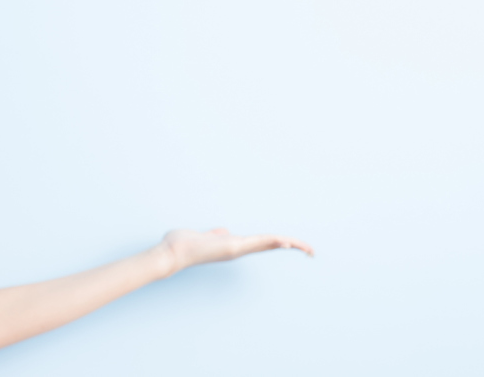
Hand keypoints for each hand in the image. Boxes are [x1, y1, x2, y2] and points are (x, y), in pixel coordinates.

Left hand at [158, 228, 313, 274]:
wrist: (171, 252)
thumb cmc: (182, 245)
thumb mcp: (203, 236)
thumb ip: (215, 233)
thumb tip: (222, 230)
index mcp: (232, 245)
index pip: (262, 243)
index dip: (278, 243)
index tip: (294, 244)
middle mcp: (237, 249)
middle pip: (270, 246)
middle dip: (292, 247)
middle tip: (311, 251)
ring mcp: (235, 249)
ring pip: (267, 244)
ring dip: (288, 244)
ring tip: (306, 248)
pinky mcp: (231, 248)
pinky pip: (256, 243)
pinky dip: (272, 242)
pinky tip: (286, 242)